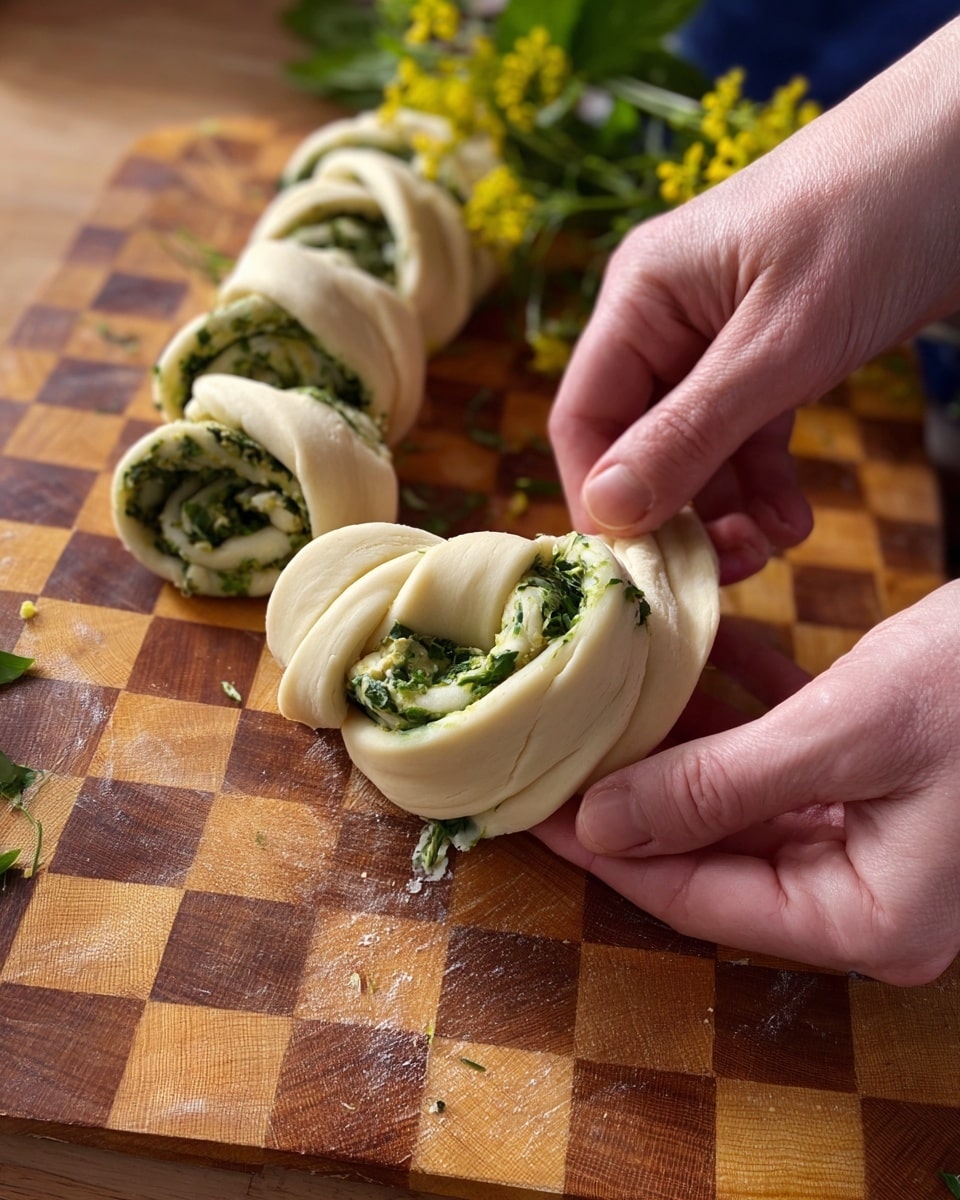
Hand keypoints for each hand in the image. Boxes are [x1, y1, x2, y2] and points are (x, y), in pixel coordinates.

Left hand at [534, 582, 959, 984]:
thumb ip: (719, 787)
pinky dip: (748, 713)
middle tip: (562, 744)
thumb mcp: (847, 732)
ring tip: (614, 695)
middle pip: (717, 856)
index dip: (608, 851)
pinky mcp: (893, 786)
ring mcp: (888, 845)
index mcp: (871, 920)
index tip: (533, 805)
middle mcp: (877, 899)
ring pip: (747, 804)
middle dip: (638, 794)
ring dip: (687, 745)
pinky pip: (794, 764)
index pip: (699, 899)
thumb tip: (605, 823)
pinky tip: (702, 658)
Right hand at [548, 17, 959, 583]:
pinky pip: (745, 433)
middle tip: (726, 568)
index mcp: (640, 297)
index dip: (604, 502)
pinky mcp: (771, 350)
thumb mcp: (782, 342)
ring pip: (693, 449)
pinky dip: (765, 482)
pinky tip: (794, 519)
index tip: (644, 569)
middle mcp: (665, 319)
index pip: (583, 420)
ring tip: (776, 546)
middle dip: (676, 515)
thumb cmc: (880, 214)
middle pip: (636, 442)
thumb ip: (690, 432)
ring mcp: (718, 336)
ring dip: (728, 510)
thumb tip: (608, 512)